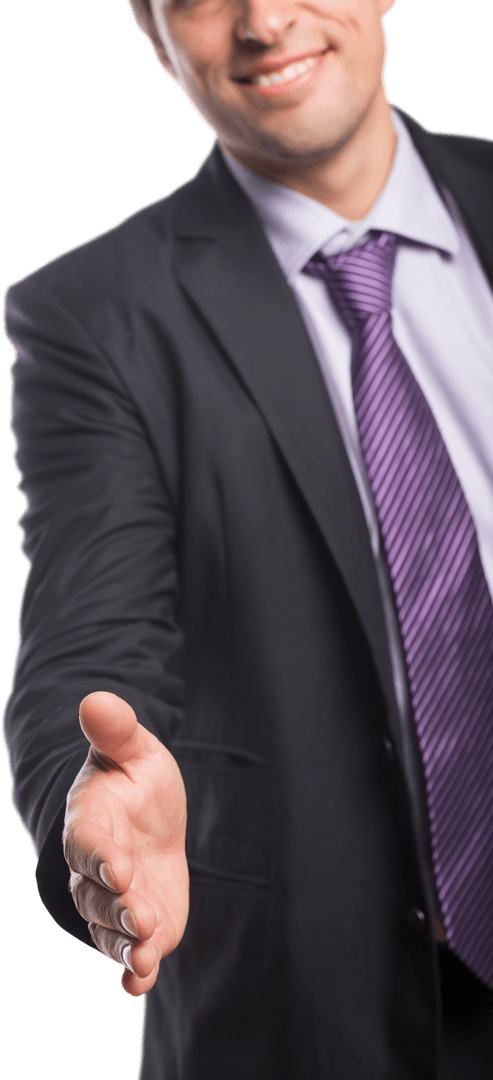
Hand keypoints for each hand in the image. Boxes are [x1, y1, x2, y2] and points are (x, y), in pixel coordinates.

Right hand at [63, 691, 188, 996]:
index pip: (87, 842)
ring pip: (112, 930)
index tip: (119, 866)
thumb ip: (115, 731)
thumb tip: (96, 698)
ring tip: (145, 955)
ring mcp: (116, 902)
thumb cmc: (133, 779)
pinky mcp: (140, 927)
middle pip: (98, 894)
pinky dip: (134, 972)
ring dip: (128, 944)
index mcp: (89, 822)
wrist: (146, 817)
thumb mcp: (131, 749)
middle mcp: (95, 869)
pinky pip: (130, 954)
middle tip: (141, 914)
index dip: (100, 856)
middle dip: (118, 906)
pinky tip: (140, 983)